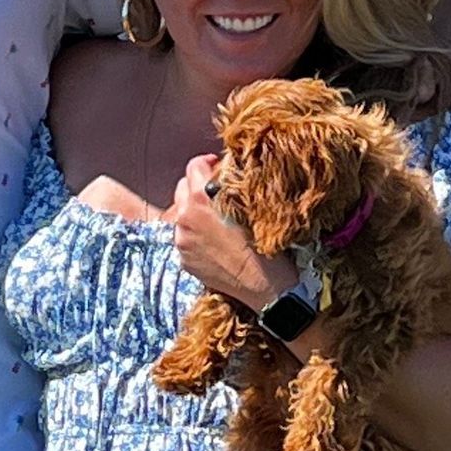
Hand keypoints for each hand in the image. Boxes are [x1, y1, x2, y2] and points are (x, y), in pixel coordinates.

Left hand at [170, 156, 296, 306]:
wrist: (266, 288)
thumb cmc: (267, 245)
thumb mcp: (254, 206)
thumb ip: (231, 186)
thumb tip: (225, 172)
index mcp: (201, 200)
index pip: (194, 166)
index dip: (208, 163)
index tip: (218, 167)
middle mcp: (185, 218)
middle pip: (183, 188)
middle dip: (198, 187)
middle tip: (218, 193)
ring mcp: (182, 241)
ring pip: (182, 214)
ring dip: (196, 212)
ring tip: (218, 220)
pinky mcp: (184, 260)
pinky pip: (186, 237)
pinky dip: (196, 234)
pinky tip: (216, 241)